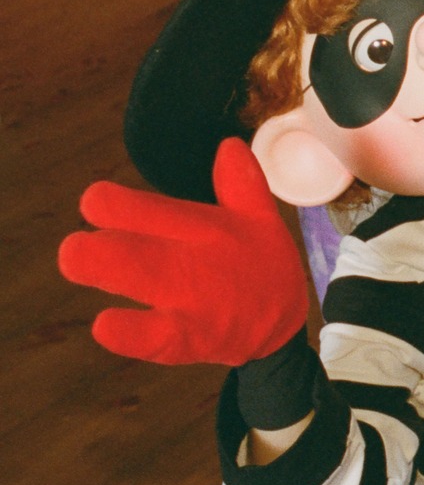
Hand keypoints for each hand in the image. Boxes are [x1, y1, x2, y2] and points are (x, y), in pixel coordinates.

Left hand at [57, 139, 308, 365]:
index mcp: (199, 228)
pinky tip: (106, 325)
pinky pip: (151, 337)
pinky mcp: (185, 339)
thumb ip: (241, 184)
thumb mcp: (261, 221)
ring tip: (78, 258)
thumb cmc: (260, 267)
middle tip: (79, 245)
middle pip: (129, 243)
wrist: (283, 328)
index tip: (98, 207)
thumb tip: (228, 145)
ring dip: (100, 267)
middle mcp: (186, 259)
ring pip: (134, 278)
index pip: (144, 208)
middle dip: (93, 241)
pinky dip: (126, 332)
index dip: (109, 204)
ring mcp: (185, 301)